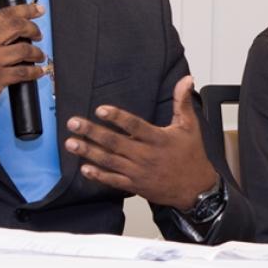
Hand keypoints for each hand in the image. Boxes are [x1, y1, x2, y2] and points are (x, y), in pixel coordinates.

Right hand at [0, 3, 45, 147]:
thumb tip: (8, 31)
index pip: (5, 14)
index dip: (26, 10)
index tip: (38, 9)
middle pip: (17, 26)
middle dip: (33, 29)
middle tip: (38, 35)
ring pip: (24, 49)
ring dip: (37, 53)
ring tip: (39, 56)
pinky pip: (24, 72)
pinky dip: (35, 72)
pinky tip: (38, 72)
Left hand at [64, 75, 217, 209]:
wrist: (196, 188)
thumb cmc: (192, 155)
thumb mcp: (190, 126)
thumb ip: (182, 102)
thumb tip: (186, 79)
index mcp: (158, 139)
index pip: (134, 126)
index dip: (117, 118)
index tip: (100, 110)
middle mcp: (146, 155)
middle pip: (115, 142)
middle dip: (92, 132)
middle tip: (73, 123)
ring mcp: (139, 172)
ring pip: (109, 160)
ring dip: (88, 152)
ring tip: (71, 143)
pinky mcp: (135, 185)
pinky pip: (113, 180)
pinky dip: (98, 175)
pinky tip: (84, 168)